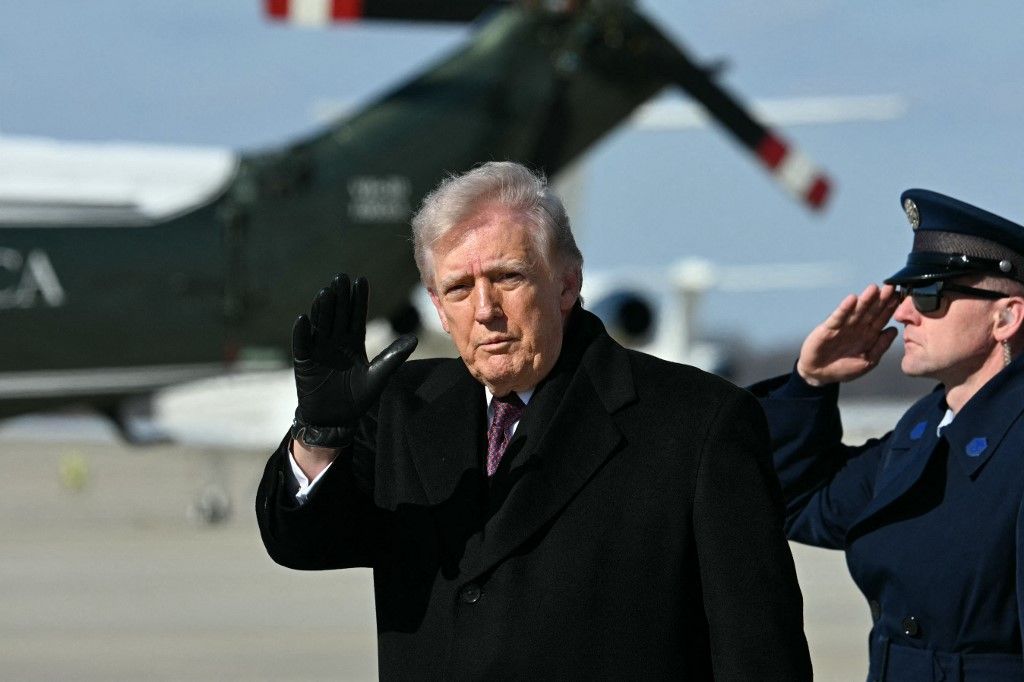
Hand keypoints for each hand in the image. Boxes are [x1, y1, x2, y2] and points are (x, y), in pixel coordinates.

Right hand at [291, 274, 417, 447]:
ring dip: (321, 309)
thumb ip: (393, 356)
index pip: (356, 316)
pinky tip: (303, 318)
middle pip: (337, 315)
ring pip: (320, 325)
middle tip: (341, 277)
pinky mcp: (304, 363)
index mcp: (353, 342)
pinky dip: (301, 333)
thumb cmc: (357, 398)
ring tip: (325, 292)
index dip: (358, 299)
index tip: (361, 280)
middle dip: (340, 297)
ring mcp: (319, 350)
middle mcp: (335, 342)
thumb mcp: (378, 376)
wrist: (336, 420)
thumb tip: (414, 339)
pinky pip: (302, 345)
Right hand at [796, 284, 898, 385]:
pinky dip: (844, 309)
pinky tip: (851, 300)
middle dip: (881, 299)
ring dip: (865, 300)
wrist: (820, 374)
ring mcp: (843, 326)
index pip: (882, 318)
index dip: (890, 308)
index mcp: (869, 334)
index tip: (900, 296)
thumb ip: (881, 346)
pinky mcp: (829, 328)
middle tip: (890, 287)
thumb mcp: (868, 361)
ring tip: (873, 289)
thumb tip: (894, 331)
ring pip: (856, 311)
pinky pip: (838, 317)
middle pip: (871, 311)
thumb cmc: (843, 368)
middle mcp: (857, 328)